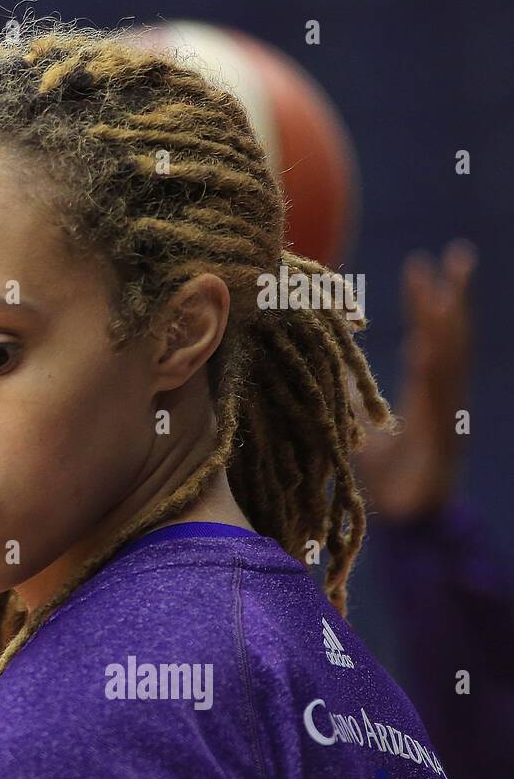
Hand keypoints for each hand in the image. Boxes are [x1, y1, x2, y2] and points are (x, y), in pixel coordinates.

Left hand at [355, 239, 476, 519]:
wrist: (405, 521)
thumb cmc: (385, 476)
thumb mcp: (357, 426)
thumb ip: (347, 396)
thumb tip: (321, 366)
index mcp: (422, 391)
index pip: (426, 335)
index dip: (424, 303)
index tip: (421, 266)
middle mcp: (438, 397)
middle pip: (450, 338)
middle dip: (453, 299)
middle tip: (457, 257)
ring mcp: (444, 415)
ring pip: (449, 362)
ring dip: (448, 326)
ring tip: (447, 291)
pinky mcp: (441, 440)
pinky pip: (437, 401)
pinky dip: (434, 373)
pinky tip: (429, 349)